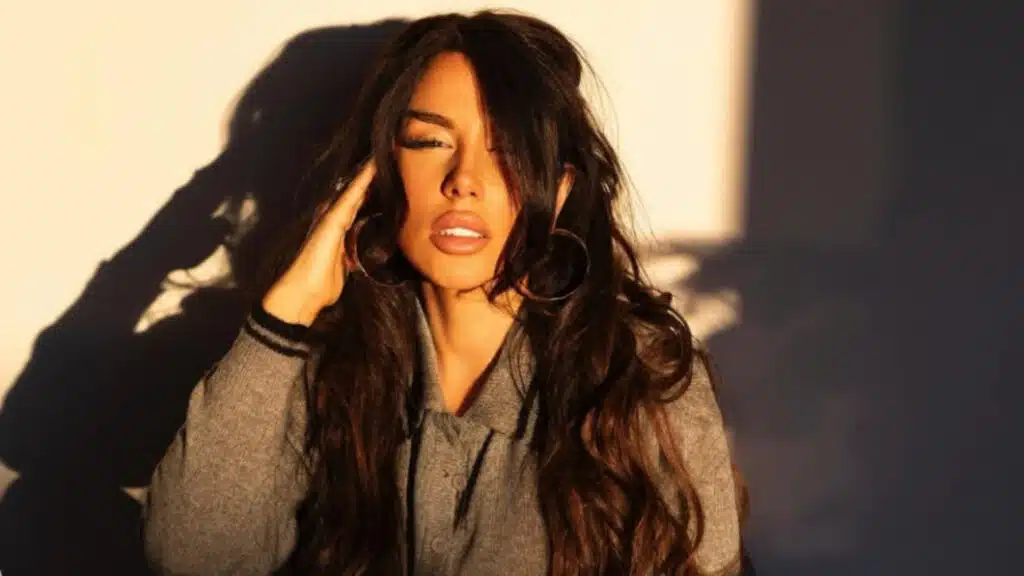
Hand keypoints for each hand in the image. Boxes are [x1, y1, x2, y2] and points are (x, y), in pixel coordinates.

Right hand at [262, 160, 374, 325]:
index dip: (372, 188)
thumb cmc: (323, 285)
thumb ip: (351, 255)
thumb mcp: (345, 267)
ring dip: (367, 172)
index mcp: (340, 228)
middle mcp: (334, 218)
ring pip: (354, 190)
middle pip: (357, 192)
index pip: (359, 203)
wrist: (303, 294)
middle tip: (388, 154)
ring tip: (382, 153)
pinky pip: (350, 198)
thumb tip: (359, 256)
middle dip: (371, 175)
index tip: (388, 171)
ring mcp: (331, 218)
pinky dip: (361, 183)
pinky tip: (372, 168)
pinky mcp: (331, 222)